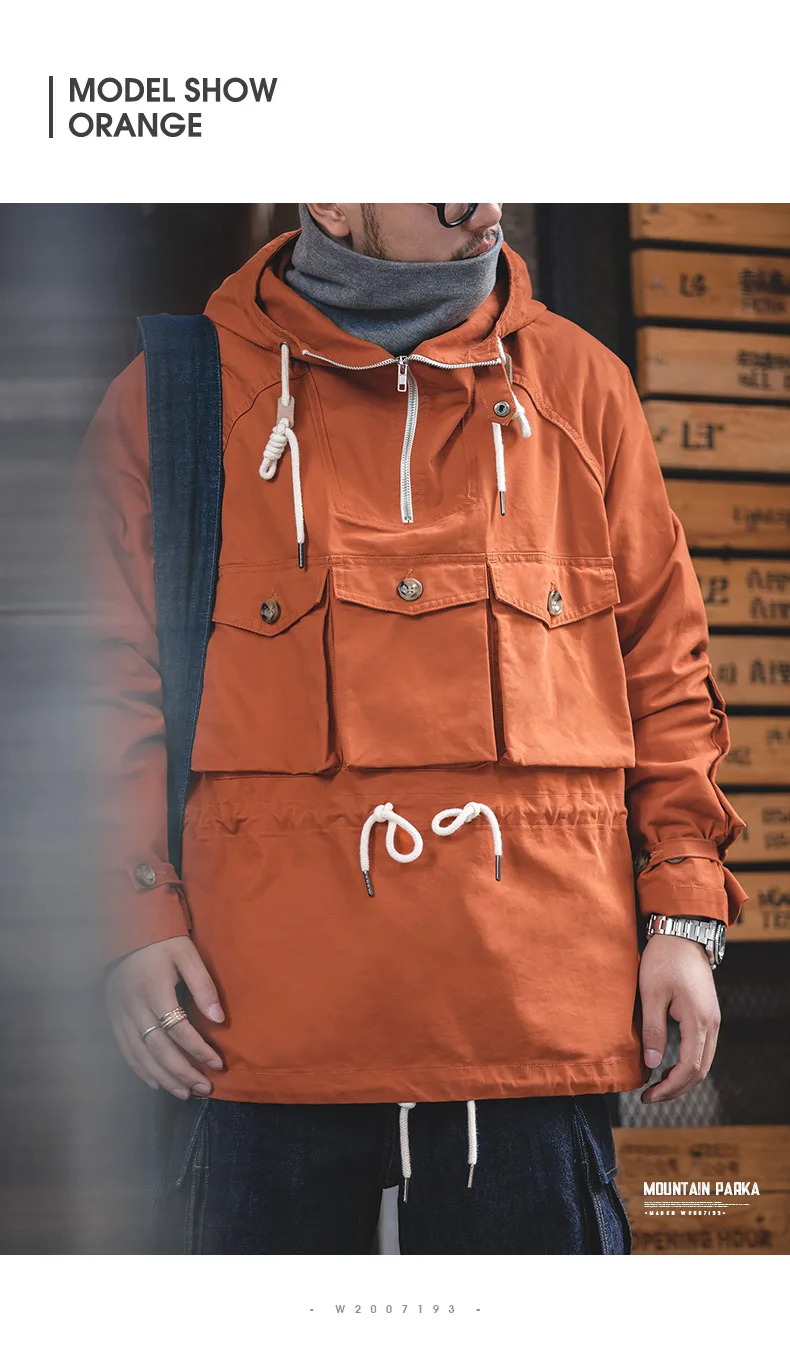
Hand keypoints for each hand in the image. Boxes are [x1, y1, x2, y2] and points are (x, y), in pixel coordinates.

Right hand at [106, 936, 224, 1099]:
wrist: (127, 929)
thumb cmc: (163, 941)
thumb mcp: (188, 954)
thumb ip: (203, 985)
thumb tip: (219, 1020)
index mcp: (155, 990)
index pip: (179, 1030)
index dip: (199, 1050)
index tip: (218, 1064)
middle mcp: (134, 1007)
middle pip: (159, 1049)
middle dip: (183, 1072)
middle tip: (204, 1088)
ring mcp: (120, 1014)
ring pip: (141, 1055)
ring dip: (164, 1077)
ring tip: (185, 1093)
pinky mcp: (113, 1017)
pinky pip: (126, 1050)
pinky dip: (141, 1070)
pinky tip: (156, 1082)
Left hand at [638, 932, 720, 1103]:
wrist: (682, 934)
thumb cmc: (664, 959)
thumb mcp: (651, 993)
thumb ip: (654, 1029)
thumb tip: (653, 1064)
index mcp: (698, 1021)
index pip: (689, 1068)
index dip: (669, 1088)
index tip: (648, 1096)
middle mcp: (711, 1024)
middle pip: (700, 1071)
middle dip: (676, 1089)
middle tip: (649, 1097)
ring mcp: (712, 1019)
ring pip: (704, 1062)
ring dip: (682, 1078)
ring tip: (657, 1086)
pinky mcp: (708, 1014)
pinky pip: (703, 1049)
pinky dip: (688, 1064)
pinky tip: (668, 1066)